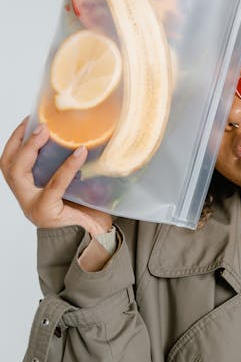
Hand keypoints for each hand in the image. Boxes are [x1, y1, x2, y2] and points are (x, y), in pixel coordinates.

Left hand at [0, 116, 112, 235]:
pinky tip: (30, 131)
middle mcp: (28, 202)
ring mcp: (22, 193)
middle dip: (28, 148)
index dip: (68, 167)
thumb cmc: (86, 228)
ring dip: (16, 143)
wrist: (76, 238)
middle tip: (44, 129)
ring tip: (31, 123)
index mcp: (45, 212)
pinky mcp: (22, 185)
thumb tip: (109, 178)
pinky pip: (11, 163)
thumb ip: (98, 205)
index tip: (81, 150)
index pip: (54, 186)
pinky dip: (18, 146)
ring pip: (8, 165)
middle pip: (17, 172)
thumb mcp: (94, 220)